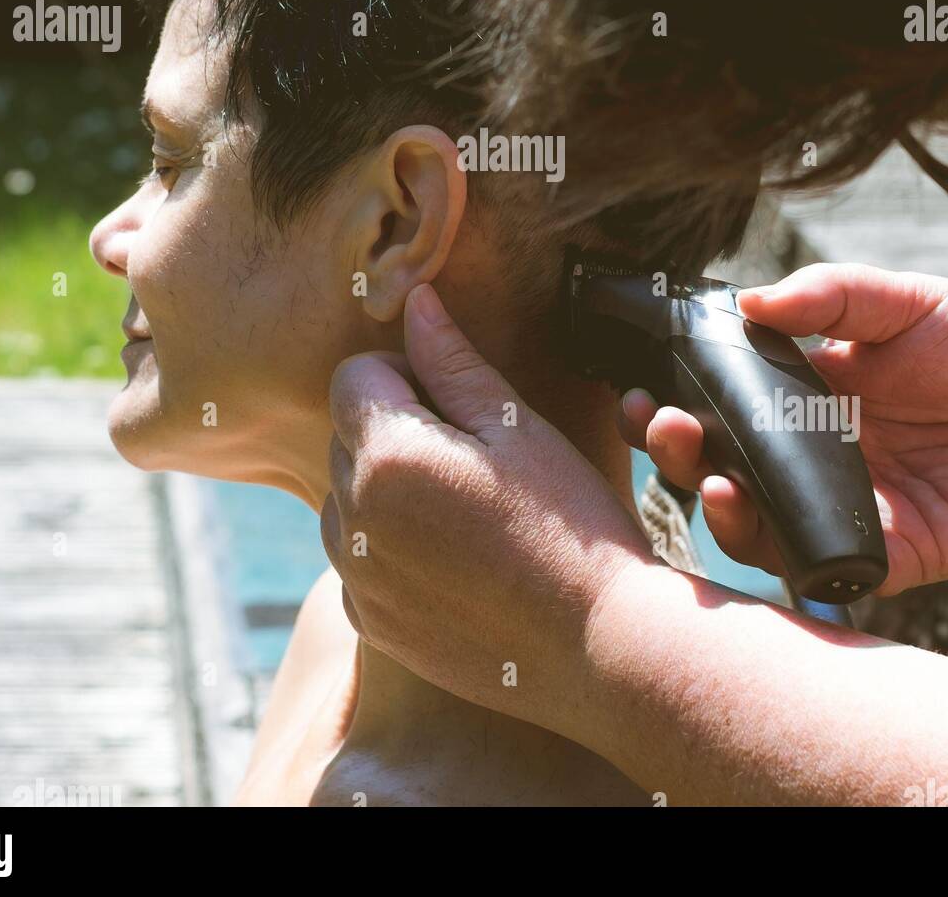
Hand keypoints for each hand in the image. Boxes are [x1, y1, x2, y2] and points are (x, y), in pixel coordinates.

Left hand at [321, 283, 655, 736]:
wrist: (601, 647)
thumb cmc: (570, 524)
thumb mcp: (518, 426)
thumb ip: (451, 360)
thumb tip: (415, 300)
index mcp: (385, 456)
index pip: (354, 375)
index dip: (406, 373)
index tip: (460, 402)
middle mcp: (350, 519)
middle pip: (346, 434)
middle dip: (395, 428)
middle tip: (475, 455)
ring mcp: (356, 578)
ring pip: (346, 497)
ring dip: (387, 488)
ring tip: (468, 511)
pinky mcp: (370, 622)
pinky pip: (357, 559)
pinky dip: (390, 547)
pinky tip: (459, 560)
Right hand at [619, 263, 947, 594]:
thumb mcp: (898, 299)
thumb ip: (827, 295)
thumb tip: (747, 300)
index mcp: (805, 399)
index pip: (719, 410)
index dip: (673, 405)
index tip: (641, 390)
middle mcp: (816, 458)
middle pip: (722, 471)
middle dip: (675, 457)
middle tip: (660, 427)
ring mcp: (850, 507)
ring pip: (763, 529)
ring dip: (720, 512)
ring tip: (709, 478)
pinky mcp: (896, 552)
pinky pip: (829, 565)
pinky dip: (790, 555)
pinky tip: (768, 522)